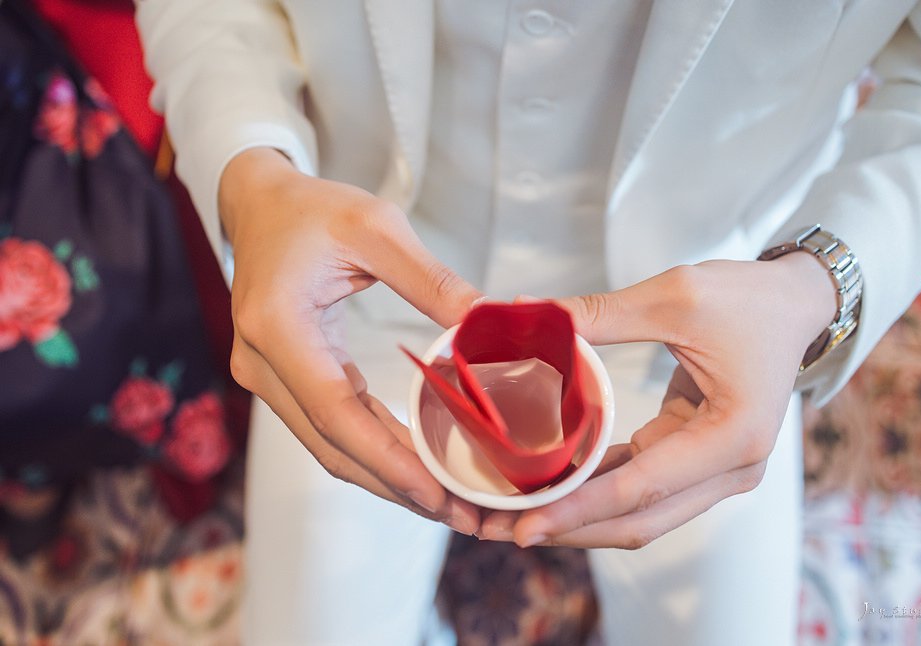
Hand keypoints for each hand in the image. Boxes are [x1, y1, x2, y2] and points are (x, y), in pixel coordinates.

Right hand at [220, 148, 482, 533]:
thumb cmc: (312, 209)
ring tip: (450, 503)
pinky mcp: (283, 380)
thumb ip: (431, 279)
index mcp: (279, 327)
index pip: (336, 412)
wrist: (259, 205)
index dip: (388, 461)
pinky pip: (331, 427)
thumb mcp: (376, 228)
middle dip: (398, 487)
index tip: (438, 494)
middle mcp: (263, 365)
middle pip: (334, 447)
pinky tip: (417, 465)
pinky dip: (373, 452)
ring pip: (331, 447)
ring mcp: (267, 378)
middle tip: (462, 515)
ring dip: (388, 478)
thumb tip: (489, 323)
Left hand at [479, 254, 834, 547]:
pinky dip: (596, 490)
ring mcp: (717, 472)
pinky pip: (640, 486)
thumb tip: (529, 316)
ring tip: (512, 516)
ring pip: (638, 512)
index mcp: (734, 437)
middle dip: (569, 528)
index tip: (524, 526)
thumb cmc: (746, 298)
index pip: (642, 487)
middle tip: (502, 530)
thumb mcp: (674, 296)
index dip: (579, 509)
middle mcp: (732, 469)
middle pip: (639, 519)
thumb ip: (602, 314)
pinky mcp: (699, 461)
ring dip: (578, 516)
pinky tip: (548, 486)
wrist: (794, 305)